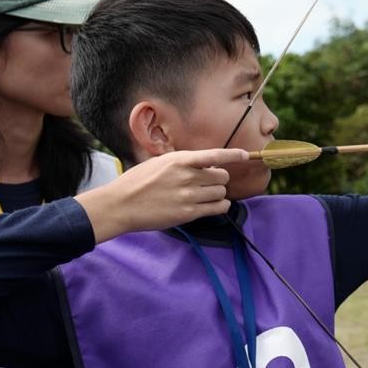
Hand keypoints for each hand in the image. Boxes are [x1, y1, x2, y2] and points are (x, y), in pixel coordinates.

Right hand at [76, 148, 249, 242]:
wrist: (121, 204)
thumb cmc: (138, 182)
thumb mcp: (160, 163)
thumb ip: (183, 163)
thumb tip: (207, 165)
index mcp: (179, 160)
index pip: (215, 155)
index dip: (233, 155)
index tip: (246, 155)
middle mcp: (187, 176)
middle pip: (222, 176)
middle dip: (218, 179)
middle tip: (206, 183)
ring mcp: (188, 196)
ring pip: (221, 192)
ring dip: (217, 193)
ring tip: (204, 195)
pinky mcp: (188, 213)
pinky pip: (218, 207)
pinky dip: (220, 205)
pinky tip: (214, 205)